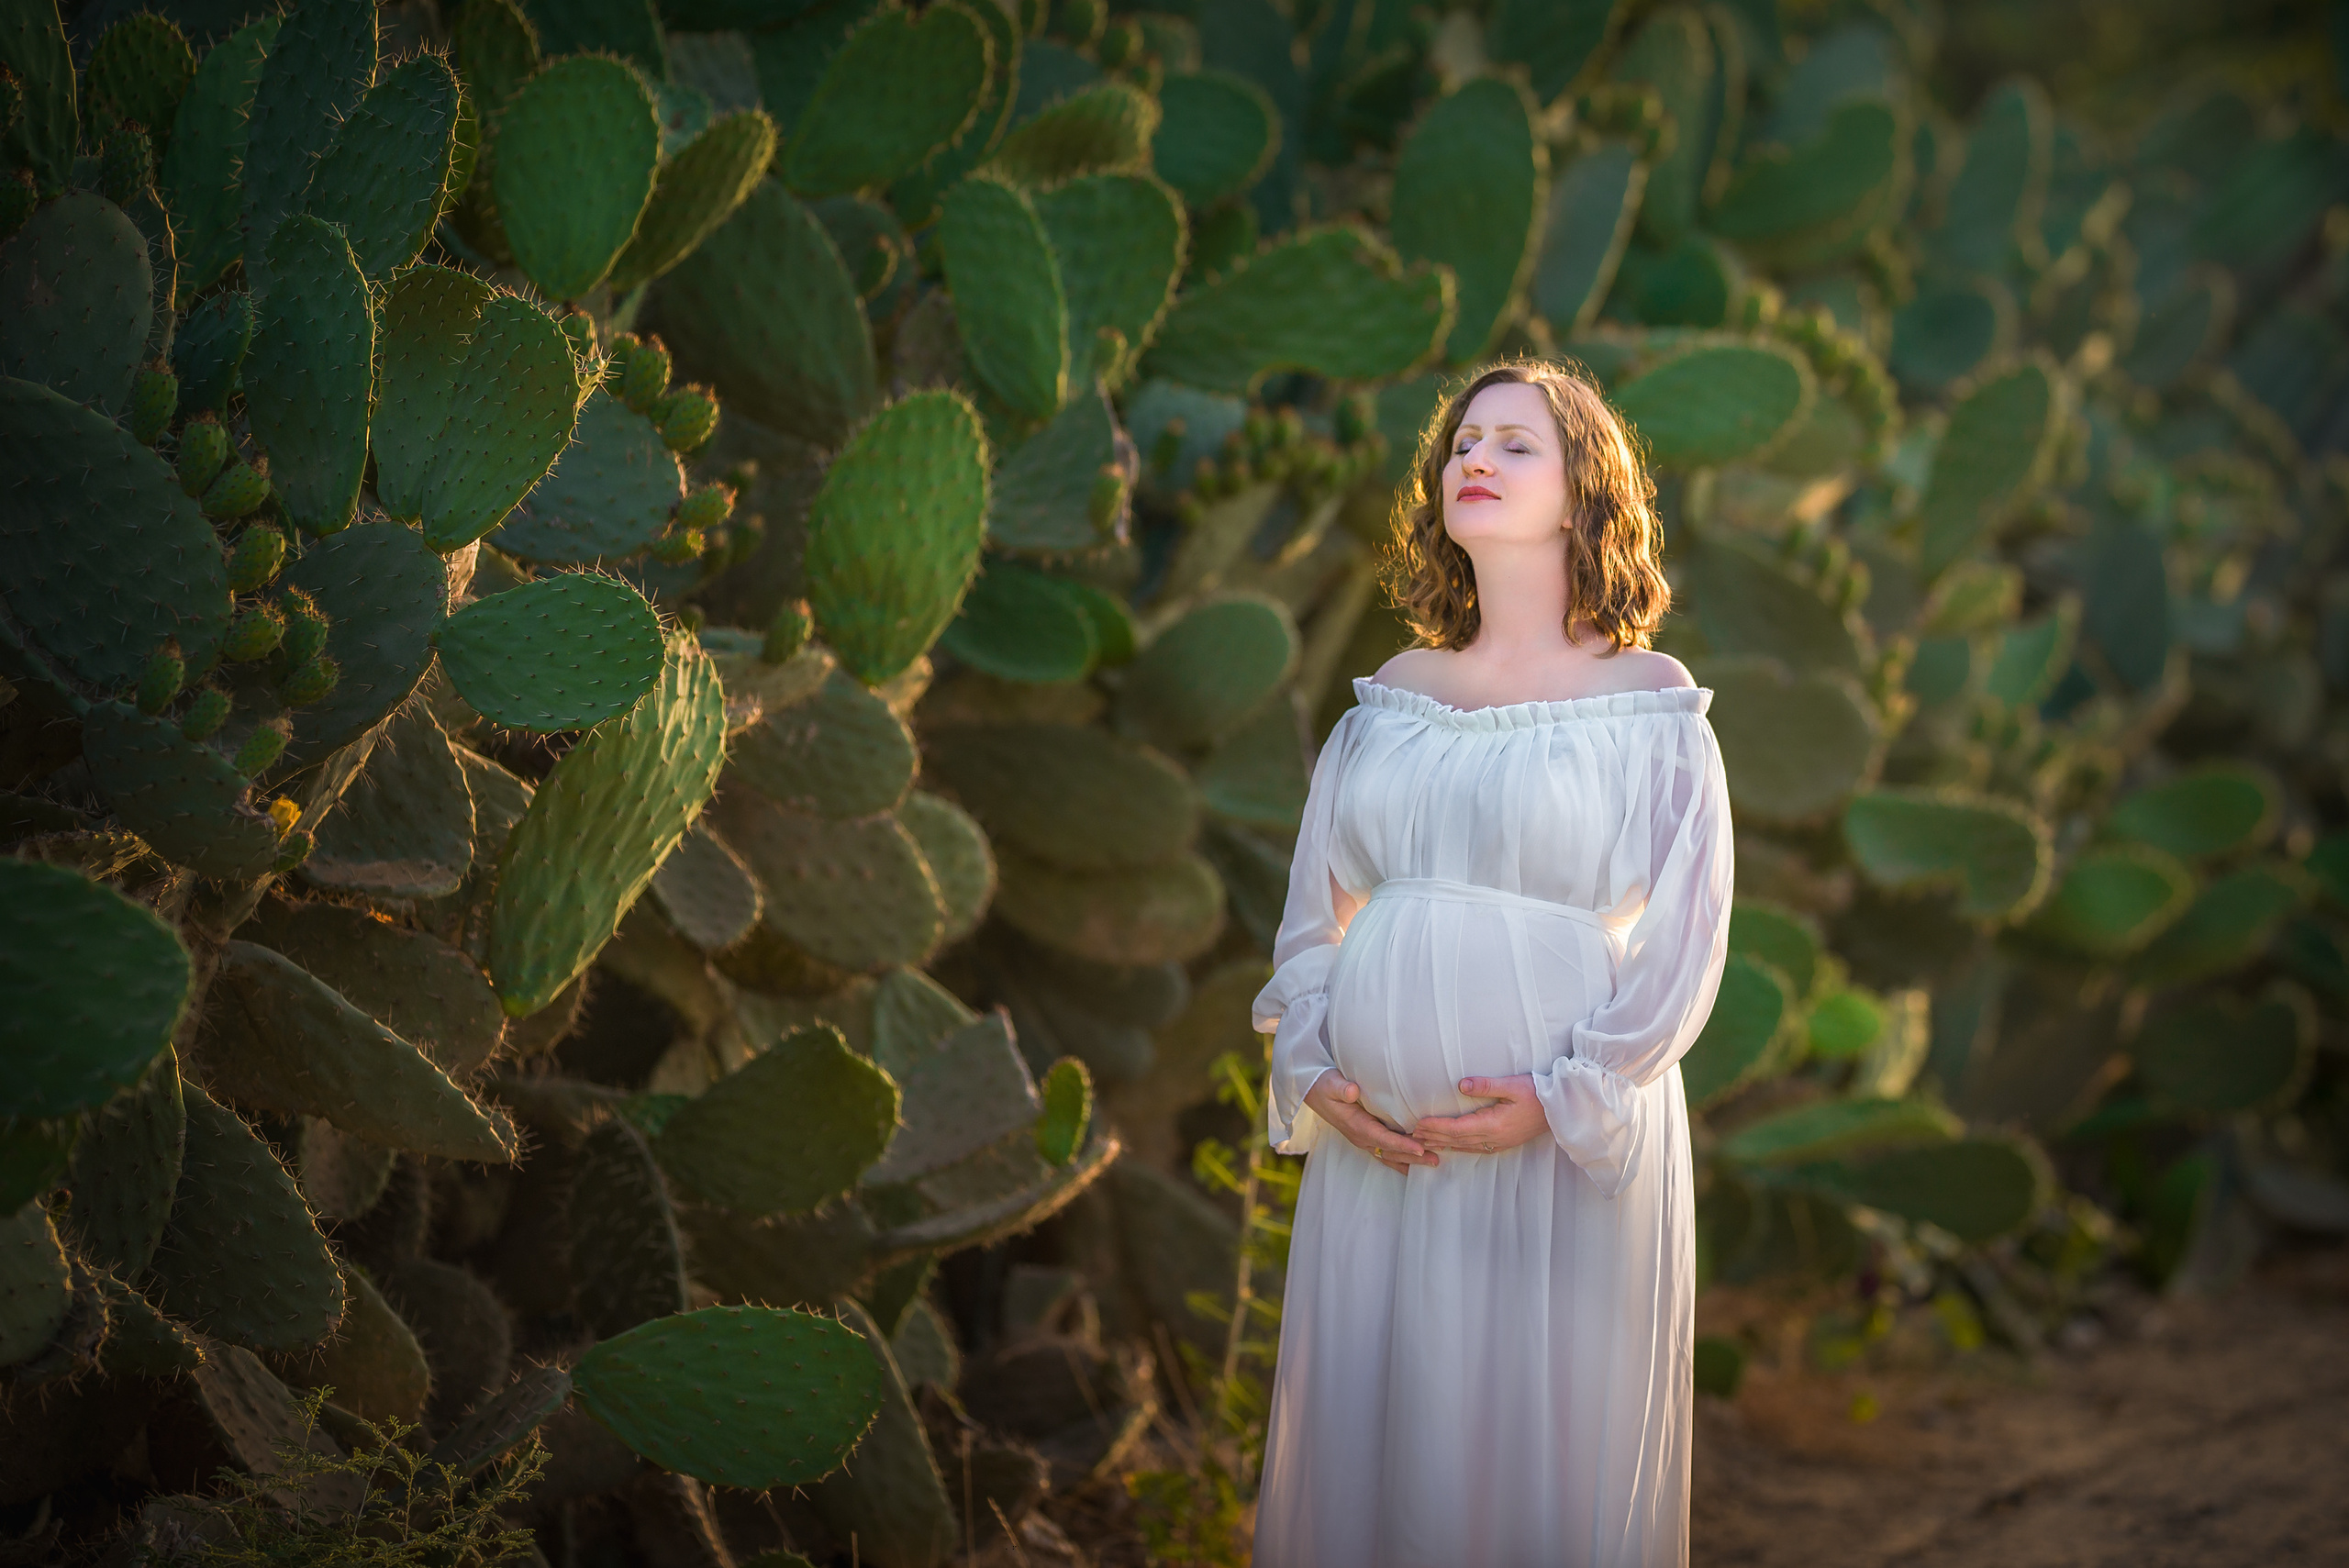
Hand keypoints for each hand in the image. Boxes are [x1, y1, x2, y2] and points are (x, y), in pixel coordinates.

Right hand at [1303, 1072, 1437, 1175]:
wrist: (1313, 1091)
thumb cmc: (1324, 1086)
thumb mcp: (1330, 1084)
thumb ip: (1341, 1088)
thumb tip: (1352, 1091)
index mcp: (1356, 1126)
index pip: (1382, 1139)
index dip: (1401, 1144)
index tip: (1420, 1147)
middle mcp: (1362, 1137)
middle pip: (1391, 1152)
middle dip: (1413, 1157)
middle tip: (1436, 1159)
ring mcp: (1365, 1139)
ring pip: (1391, 1155)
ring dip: (1411, 1160)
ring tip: (1434, 1162)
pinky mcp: (1368, 1136)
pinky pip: (1387, 1152)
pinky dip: (1402, 1158)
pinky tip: (1416, 1162)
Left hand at [1411, 1074, 1546, 1155]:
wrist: (1561, 1110)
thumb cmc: (1537, 1093)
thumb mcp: (1512, 1084)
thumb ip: (1485, 1085)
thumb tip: (1460, 1084)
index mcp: (1494, 1124)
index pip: (1457, 1128)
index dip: (1436, 1127)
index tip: (1418, 1124)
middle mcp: (1494, 1138)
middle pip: (1456, 1140)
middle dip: (1433, 1137)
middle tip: (1412, 1134)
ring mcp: (1499, 1143)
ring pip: (1464, 1146)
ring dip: (1442, 1143)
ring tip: (1423, 1140)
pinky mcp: (1504, 1142)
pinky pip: (1475, 1148)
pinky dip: (1458, 1146)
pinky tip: (1450, 1145)